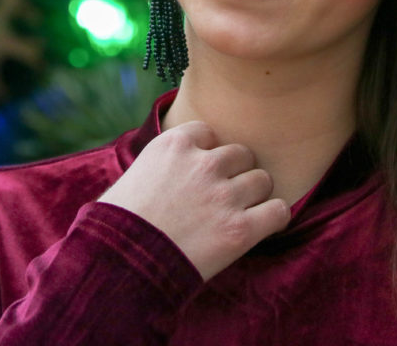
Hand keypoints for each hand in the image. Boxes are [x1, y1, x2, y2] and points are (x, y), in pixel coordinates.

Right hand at [98, 120, 289, 280]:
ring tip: (239, 215)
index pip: (209, 133)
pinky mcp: (240, 228)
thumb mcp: (133, 177)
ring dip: (254, 196)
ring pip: (263, 180)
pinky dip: (274, 219)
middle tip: (222, 198)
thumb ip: (161, 165)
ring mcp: (224, 194)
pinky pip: (279, 211)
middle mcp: (203, 163)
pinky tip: (261, 228)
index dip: (207, 154)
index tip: (201, 173)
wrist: (120, 264)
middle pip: (242, 155)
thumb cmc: (116, 226)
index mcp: (174, 145)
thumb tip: (171, 172)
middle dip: (235, 174)